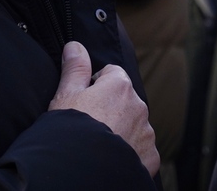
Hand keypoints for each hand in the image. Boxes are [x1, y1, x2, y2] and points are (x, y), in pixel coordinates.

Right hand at [49, 41, 158, 175]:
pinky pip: (141, 149)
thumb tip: (75, 45)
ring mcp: (146, 132)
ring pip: (134, 125)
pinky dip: (130, 152)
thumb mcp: (66, 95)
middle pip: (124, 100)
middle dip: (110, 108)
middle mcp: (139, 105)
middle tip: (89, 125)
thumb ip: (74, 68)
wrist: (81, 170)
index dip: (95, 85)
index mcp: (120, 85)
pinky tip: (113, 158)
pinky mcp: (150, 156)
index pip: (111, 74)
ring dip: (122, 130)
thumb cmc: (70, 129)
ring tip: (100, 143)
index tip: (84, 101)